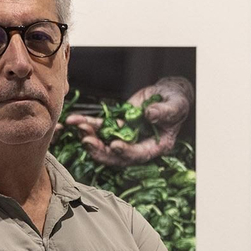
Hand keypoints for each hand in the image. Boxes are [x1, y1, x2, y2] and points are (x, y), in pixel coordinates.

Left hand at [63, 76, 193, 166]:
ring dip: (90, 137)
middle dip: (101, 150)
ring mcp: (126, 136)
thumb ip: (164, 112)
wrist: (168, 95)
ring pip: (104, 142)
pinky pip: (99, 127)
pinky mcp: (116, 125)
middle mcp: (138, 146)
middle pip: (116, 155)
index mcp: (155, 146)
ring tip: (78, 127)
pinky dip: (87, 124)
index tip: (115, 145)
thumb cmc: (176, 101)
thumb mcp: (175, 105)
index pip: (139, 154)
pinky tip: (74, 121)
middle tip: (87, 142)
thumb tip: (150, 115)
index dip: (126, 152)